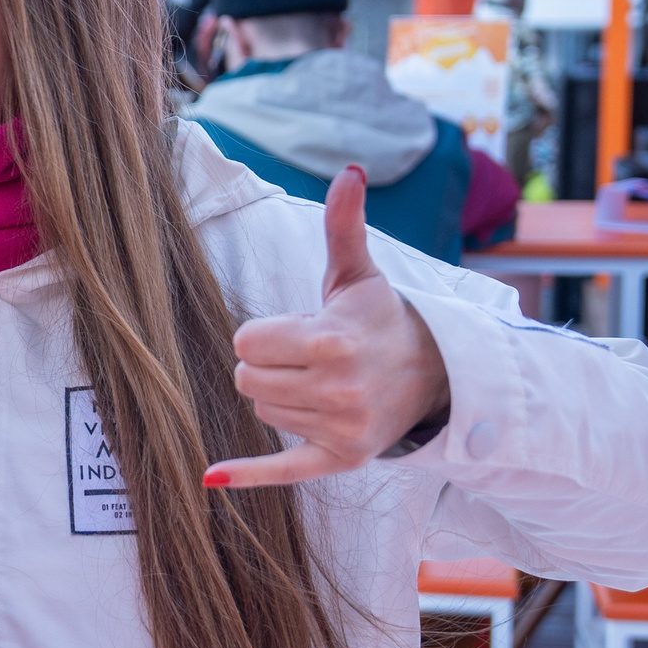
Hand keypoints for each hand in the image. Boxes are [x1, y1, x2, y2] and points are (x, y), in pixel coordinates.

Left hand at [206, 165, 450, 489]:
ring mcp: (342, 428)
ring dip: (280, 396)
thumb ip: (343, 225)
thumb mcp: (357, 273)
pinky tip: (211, 476)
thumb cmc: (380, 318)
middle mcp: (339, 389)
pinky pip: (281, 470)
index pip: (245, 342)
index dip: (263, 333)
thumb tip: (349, 171)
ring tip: (322, 382)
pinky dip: (247, 474)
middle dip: (268, 364)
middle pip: (248, 379)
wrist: (436, 374)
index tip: (298, 330)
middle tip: (309, 356)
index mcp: (333, 341)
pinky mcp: (343, 459)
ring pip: (262, 411)